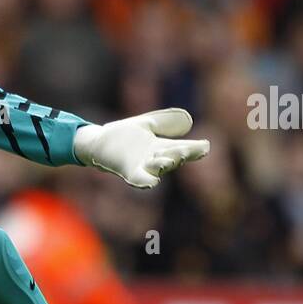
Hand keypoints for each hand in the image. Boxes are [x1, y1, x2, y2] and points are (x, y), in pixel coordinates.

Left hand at [72, 108, 208, 188]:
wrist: (97, 144)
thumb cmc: (122, 136)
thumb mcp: (147, 124)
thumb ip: (166, 121)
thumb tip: (189, 121)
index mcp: (162, 147)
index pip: (184, 148)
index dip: (195, 149)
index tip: (205, 147)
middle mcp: (156, 159)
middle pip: (174, 157)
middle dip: (182, 154)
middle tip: (187, 151)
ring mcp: (143, 166)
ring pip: (159, 168)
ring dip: (165, 164)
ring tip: (168, 159)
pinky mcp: (128, 171)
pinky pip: (139, 179)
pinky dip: (145, 180)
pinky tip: (151, 182)